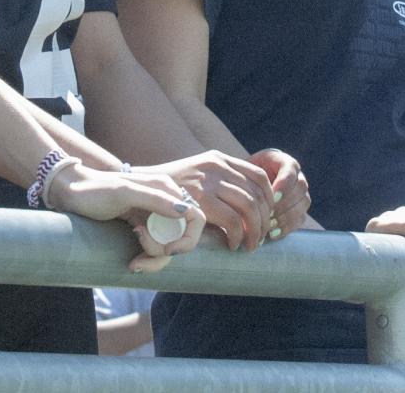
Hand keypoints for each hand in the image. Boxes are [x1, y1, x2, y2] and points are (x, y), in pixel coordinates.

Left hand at [45, 163, 204, 272]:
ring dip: (153, 258)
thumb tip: (185, 211)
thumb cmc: (94, 190)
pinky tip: (133, 261)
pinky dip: (147, 258)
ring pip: (168, 247)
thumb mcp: (123, 192)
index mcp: (165, 188)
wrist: (69, 192)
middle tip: (139, 250)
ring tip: (134, 260)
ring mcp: (152, 215)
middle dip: (164, 252)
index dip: (187, 239)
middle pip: (181, 237)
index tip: (167, 250)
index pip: (194, 217)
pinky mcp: (142, 226)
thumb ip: (155, 199)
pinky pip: (155, 249)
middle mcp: (163, 201)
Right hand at [135, 150, 276, 249]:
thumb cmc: (167, 190)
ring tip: (250, 246)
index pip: (259, 175)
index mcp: (217, 158)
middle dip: (265, 219)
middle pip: (258, 193)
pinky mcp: (199, 199)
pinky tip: (232, 244)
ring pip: (249, 207)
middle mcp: (215, 165)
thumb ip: (217, 183)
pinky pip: (231, 220)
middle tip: (262, 238)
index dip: (270, 198)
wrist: (134, 188)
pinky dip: (237, 235)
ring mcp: (207, 180)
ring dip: (254, 231)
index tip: (268, 217)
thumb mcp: (195, 177)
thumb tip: (248, 206)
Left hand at [250, 148, 311, 237]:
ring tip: (268, 225)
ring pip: (303, 203)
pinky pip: (299, 219)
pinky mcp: (300, 210)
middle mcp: (297, 176)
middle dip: (285, 203)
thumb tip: (250, 195)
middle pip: (300, 188)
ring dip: (286, 216)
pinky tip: (273, 233)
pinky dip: (287, 227)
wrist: (247, 187)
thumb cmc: (243, 177)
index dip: (284, 184)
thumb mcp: (244, 171)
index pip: (291, 170)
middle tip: (269, 213)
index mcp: (284, 162)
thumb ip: (248, 177)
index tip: (273, 196)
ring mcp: (300, 194)